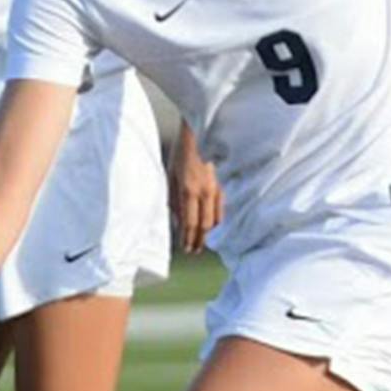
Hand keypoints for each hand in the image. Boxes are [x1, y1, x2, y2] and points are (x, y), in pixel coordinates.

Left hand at [168, 134, 222, 254]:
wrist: (199, 138)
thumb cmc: (180, 156)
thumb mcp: (170, 177)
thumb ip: (173, 200)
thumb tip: (176, 220)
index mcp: (188, 190)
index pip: (189, 222)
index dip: (187, 238)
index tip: (185, 248)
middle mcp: (203, 192)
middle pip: (204, 225)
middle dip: (199, 240)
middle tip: (194, 251)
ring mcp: (215, 190)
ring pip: (215, 219)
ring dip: (208, 234)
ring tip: (202, 243)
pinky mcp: (221, 186)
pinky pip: (221, 209)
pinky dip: (217, 220)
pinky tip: (212, 226)